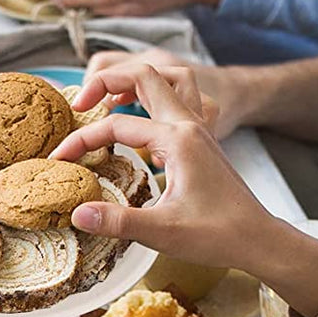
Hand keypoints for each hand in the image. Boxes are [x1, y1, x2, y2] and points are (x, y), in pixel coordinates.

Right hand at [51, 64, 317, 316]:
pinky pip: (177, 103)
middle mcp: (189, 125)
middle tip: (79, 101)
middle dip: (107, 81)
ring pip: (166, 82)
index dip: (83, 140)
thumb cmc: (217, 235)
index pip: (117, 126)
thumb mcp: (161, 232)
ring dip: (135, 82)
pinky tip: (139, 126)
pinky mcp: (202, 143)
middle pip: (146, 77)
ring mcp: (198, 131)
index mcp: (178, 140)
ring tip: (108, 99)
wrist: (258, 239)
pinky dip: (153, 101)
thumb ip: (117, 222)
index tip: (59, 160)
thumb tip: (76, 213)